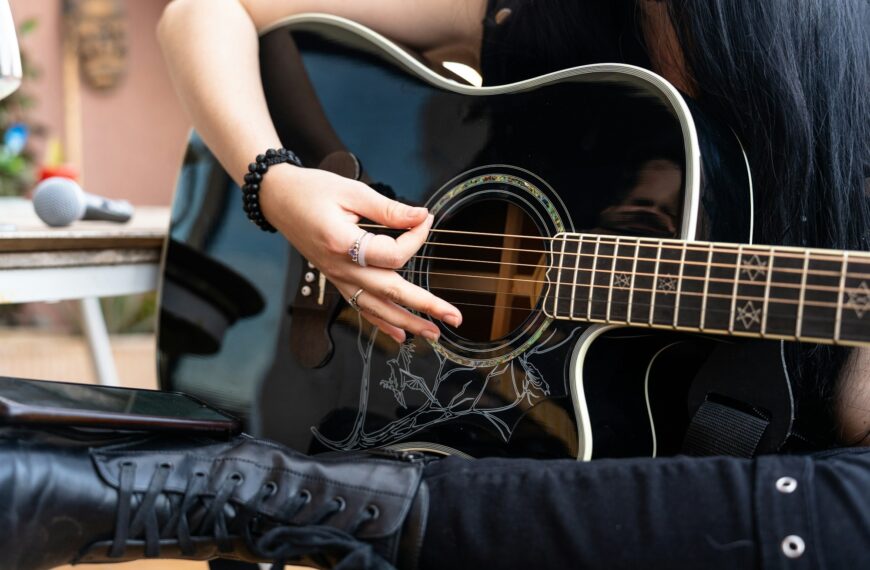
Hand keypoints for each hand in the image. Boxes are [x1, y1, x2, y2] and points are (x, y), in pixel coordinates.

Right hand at [259, 164, 462, 343]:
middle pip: (390, 292)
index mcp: (344, 244)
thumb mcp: (352, 191)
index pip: (394, 254)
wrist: (278, 199)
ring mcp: (338, 278)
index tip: (427, 219)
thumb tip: (421, 216)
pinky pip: (361, 307)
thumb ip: (389, 209)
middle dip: (425, 307)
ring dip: (407, 323)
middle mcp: (341, 268)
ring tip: (434, 334)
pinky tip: (400, 335)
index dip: (417, 238)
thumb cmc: (312, 191)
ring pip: (377, 308)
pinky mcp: (337, 280)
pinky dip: (381, 323)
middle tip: (454, 318)